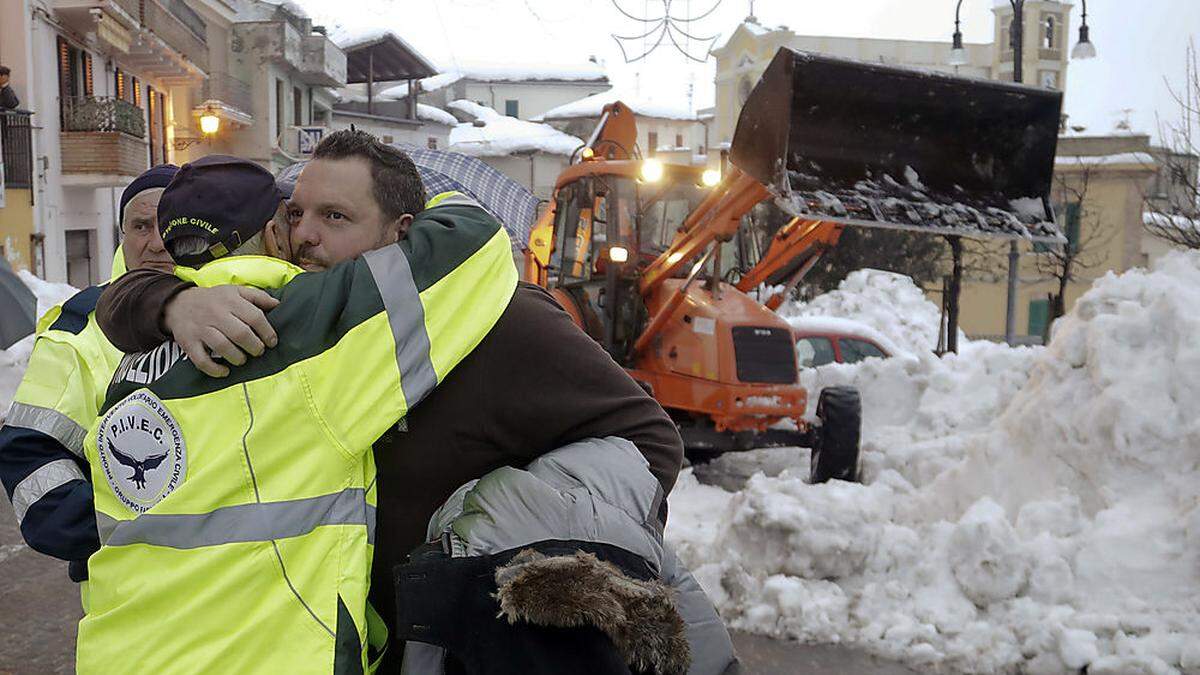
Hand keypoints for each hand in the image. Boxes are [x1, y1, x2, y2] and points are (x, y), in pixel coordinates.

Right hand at [163, 286, 279, 376]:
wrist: (178, 303)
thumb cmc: (215, 300)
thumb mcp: (236, 291)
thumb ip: (258, 297)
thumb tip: (278, 305)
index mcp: (230, 300)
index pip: (254, 317)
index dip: (267, 332)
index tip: (272, 342)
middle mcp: (215, 314)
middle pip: (240, 334)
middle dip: (255, 347)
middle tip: (258, 351)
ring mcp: (201, 329)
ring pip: (222, 347)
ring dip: (238, 358)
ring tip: (243, 359)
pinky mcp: (188, 342)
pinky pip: (201, 360)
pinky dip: (214, 369)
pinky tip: (225, 371)